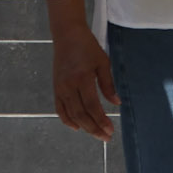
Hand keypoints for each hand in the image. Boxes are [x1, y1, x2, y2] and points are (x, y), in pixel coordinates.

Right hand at [51, 19, 118, 140]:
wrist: (67, 35)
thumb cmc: (87, 46)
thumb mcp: (103, 62)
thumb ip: (108, 84)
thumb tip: (116, 103)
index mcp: (82, 78)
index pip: (92, 106)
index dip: (101, 120)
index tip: (110, 130)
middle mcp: (69, 85)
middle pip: (81, 114)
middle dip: (93, 128)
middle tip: (106, 137)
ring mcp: (60, 87)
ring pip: (70, 113)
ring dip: (83, 126)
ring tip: (96, 134)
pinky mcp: (56, 87)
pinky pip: (60, 108)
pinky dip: (67, 119)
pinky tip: (76, 127)